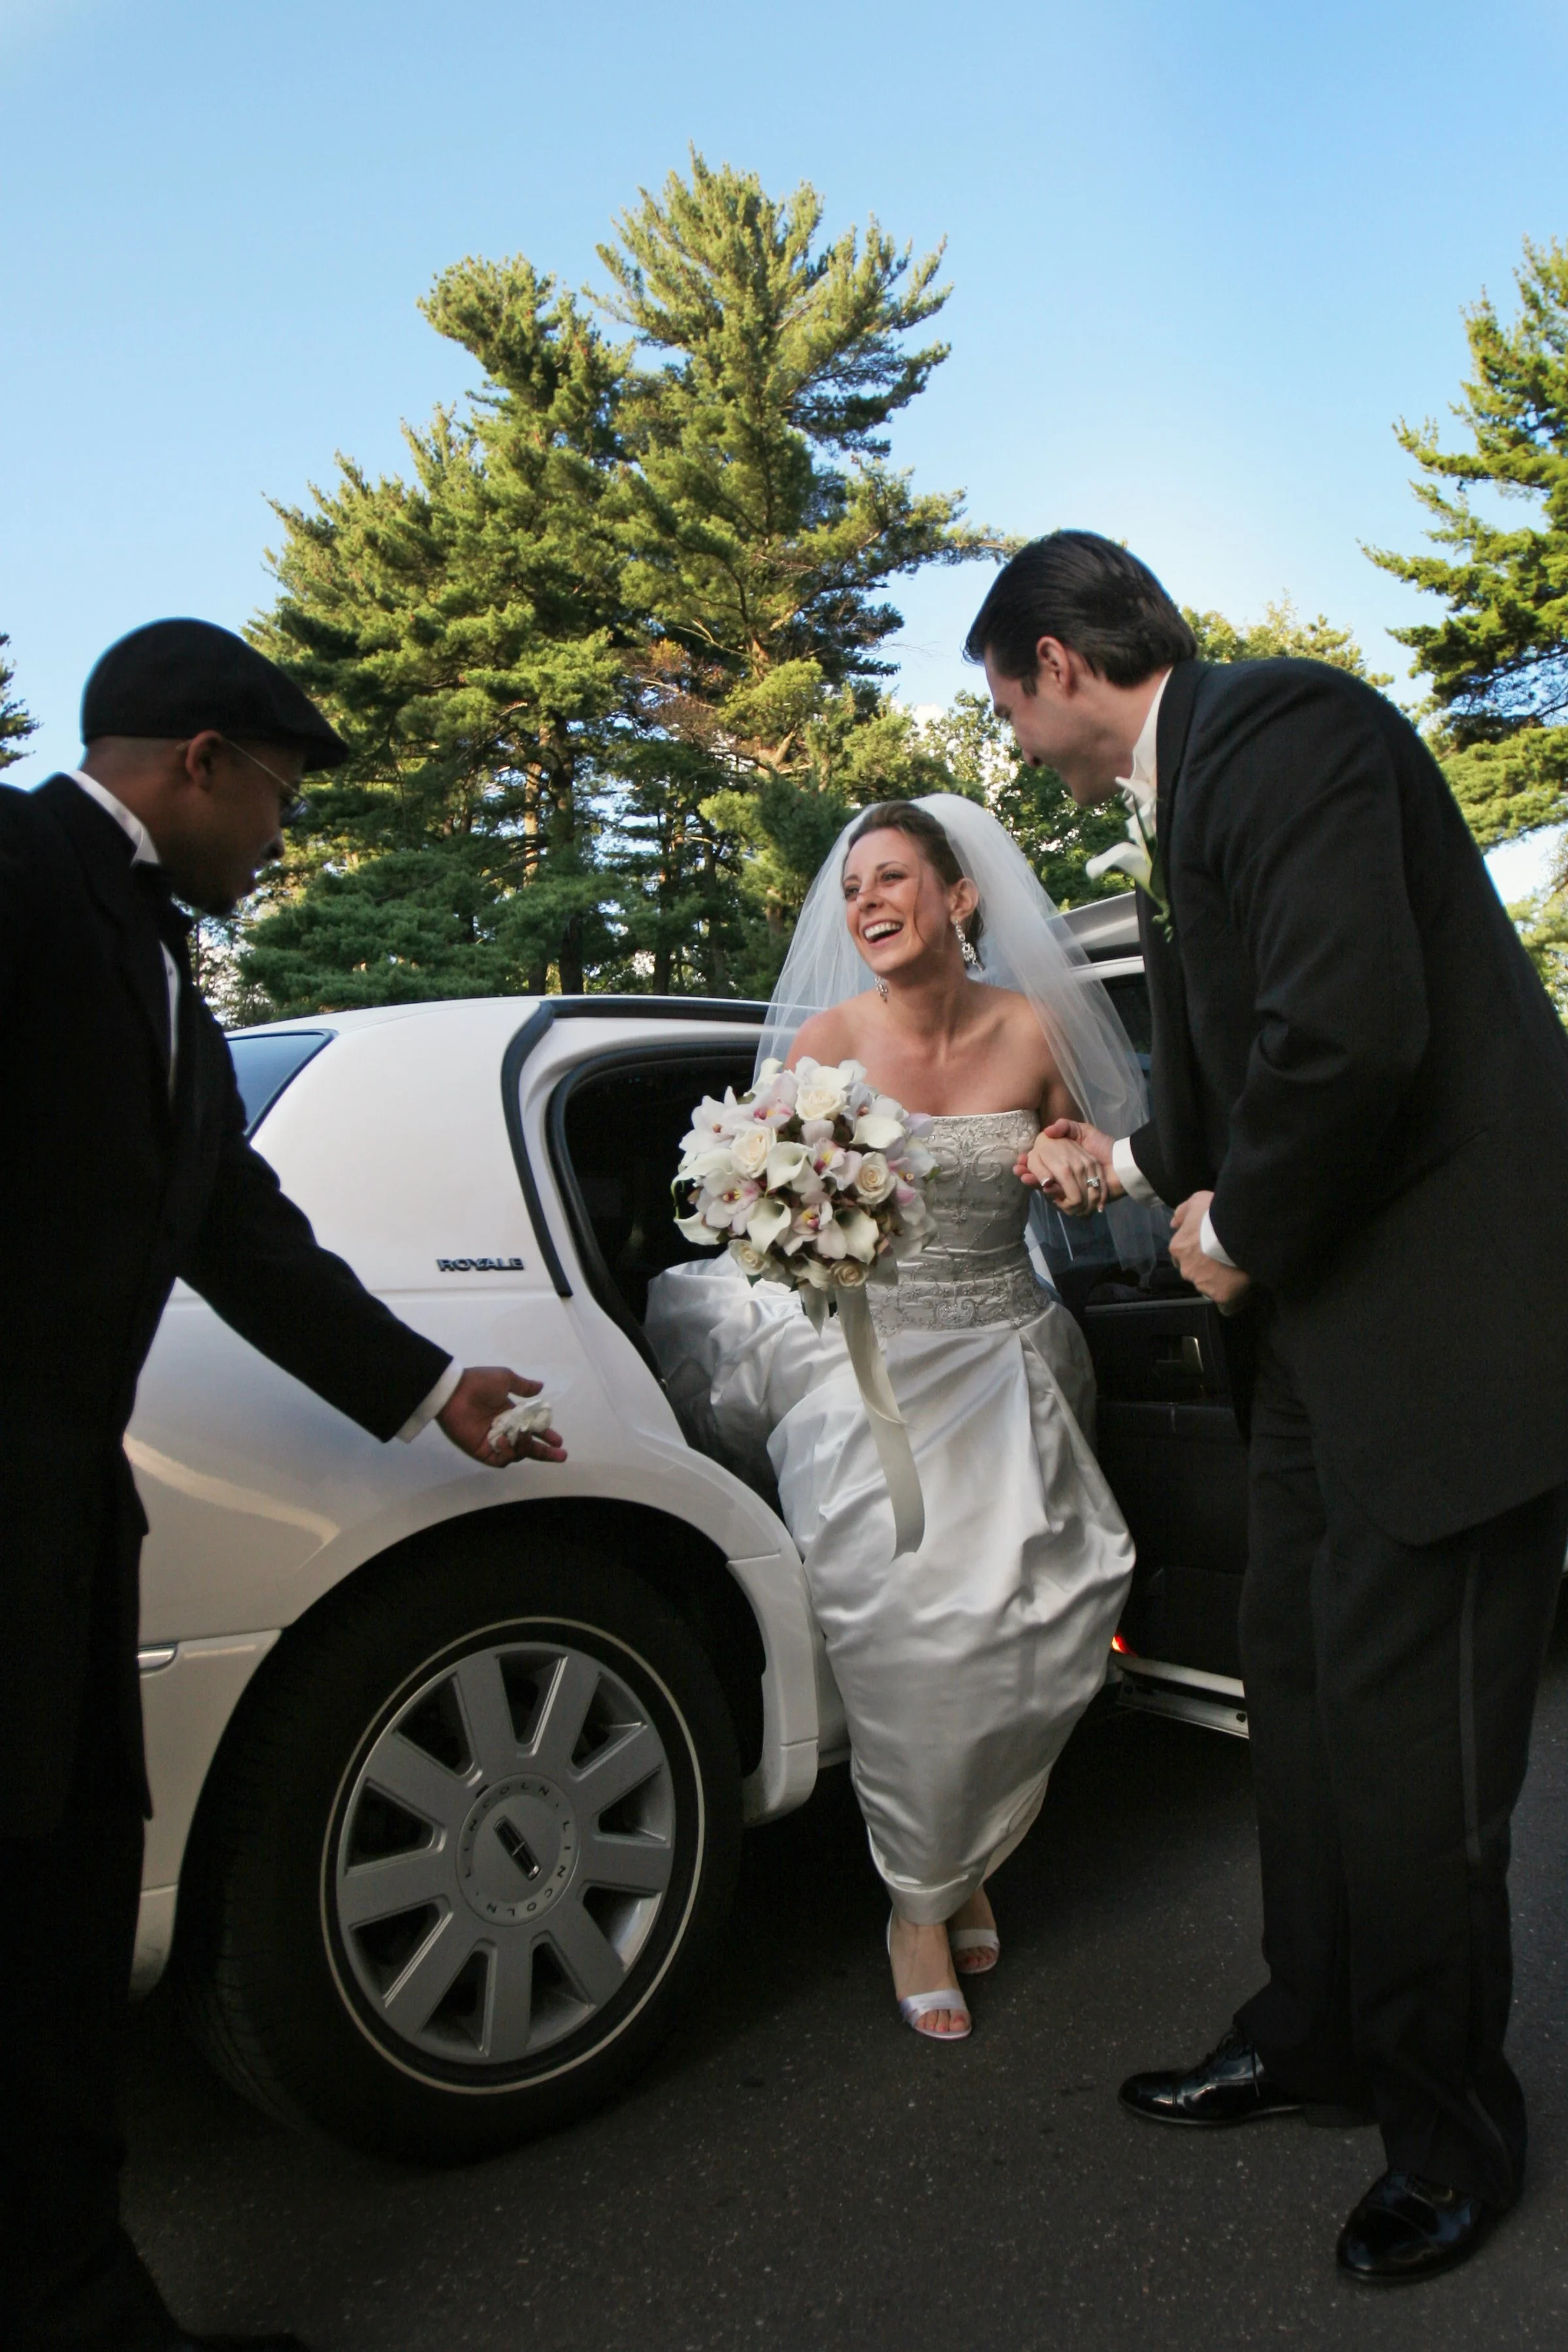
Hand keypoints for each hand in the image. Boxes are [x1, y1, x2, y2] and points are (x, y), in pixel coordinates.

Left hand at [437, 1368, 566, 1465]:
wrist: (454, 1392)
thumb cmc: (479, 1384)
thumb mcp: (505, 1379)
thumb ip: (523, 1386)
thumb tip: (541, 1387)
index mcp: (510, 1414)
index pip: (532, 1429)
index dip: (546, 1435)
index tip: (558, 1441)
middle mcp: (504, 1430)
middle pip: (529, 1446)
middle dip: (545, 1452)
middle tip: (561, 1455)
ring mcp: (493, 1442)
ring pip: (517, 1453)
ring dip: (525, 1447)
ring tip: (524, 1435)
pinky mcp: (481, 1451)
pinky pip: (499, 1459)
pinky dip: (506, 1453)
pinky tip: (505, 1441)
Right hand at [1015, 1118, 1119, 1213]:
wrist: (1122, 1165)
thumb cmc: (1103, 1147)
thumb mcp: (1084, 1131)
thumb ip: (1065, 1126)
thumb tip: (1047, 1130)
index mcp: (1061, 1161)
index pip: (1039, 1163)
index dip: (1027, 1163)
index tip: (1019, 1161)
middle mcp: (1062, 1176)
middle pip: (1040, 1178)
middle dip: (1028, 1174)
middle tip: (1020, 1171)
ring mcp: (1068, 1189)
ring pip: (1047, 1189)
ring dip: (1035, 1185)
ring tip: (1028, 1178)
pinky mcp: (1077, 1200)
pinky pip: (1061, 1201)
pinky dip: (1053, 1196)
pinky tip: (1046, 1188)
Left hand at [1168, 1193, 1250, 1313]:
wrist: (1239, 1228)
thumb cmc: (1216, 1212)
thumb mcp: (1197, 1201)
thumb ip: (1183, 1212)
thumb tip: (1174, 1224)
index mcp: (1178, 1248)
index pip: (1182, 1256)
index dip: (1196, 1253)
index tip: (1210, 1249)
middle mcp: (1186, 1269)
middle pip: (1195, 1274)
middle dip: (1207, 1269)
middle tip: (1226, 1260)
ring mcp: (1203, 1284)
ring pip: (1210, 1288)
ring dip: (1221, 1283)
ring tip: (1238, 1272)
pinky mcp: (1222, 1296)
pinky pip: (1226, 1305)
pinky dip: (1233, 1301)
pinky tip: (1242, 1292)